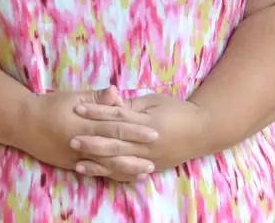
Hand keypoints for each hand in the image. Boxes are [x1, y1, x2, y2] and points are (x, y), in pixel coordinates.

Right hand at [14, 87, 159, 181]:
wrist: (24, 123)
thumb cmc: (50, 105)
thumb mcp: (72, 97)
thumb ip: (96, 98)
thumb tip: (116, 91)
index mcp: (85, 123)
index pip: (115, 127)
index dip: (135, 130)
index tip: (154, 132)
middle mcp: (82, 143)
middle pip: (114, 151)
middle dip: (135, 156)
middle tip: (155, 159)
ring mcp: (77, 157)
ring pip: (105, 166)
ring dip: (126, 169)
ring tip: (144, 172)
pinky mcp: (72, 165)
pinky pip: (95, 172)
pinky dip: (110, 175)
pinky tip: (122, 177)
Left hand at [71, 88, 208, 177]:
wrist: (202, 131)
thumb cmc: (177, 110)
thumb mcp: (154, 100)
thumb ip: (130, 104)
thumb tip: (108, 100)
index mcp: (147, 123)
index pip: (117, 117)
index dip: (96, 113)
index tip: (78, 108)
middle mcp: (147, 143)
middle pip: (115, 143)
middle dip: (92, 142)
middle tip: (71, 139)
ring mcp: (150, 159)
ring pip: (119, 163)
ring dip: (98, 164)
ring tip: (78, 163)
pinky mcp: (152, 168)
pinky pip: (129, 174)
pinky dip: (113, 175)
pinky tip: (99, 175)